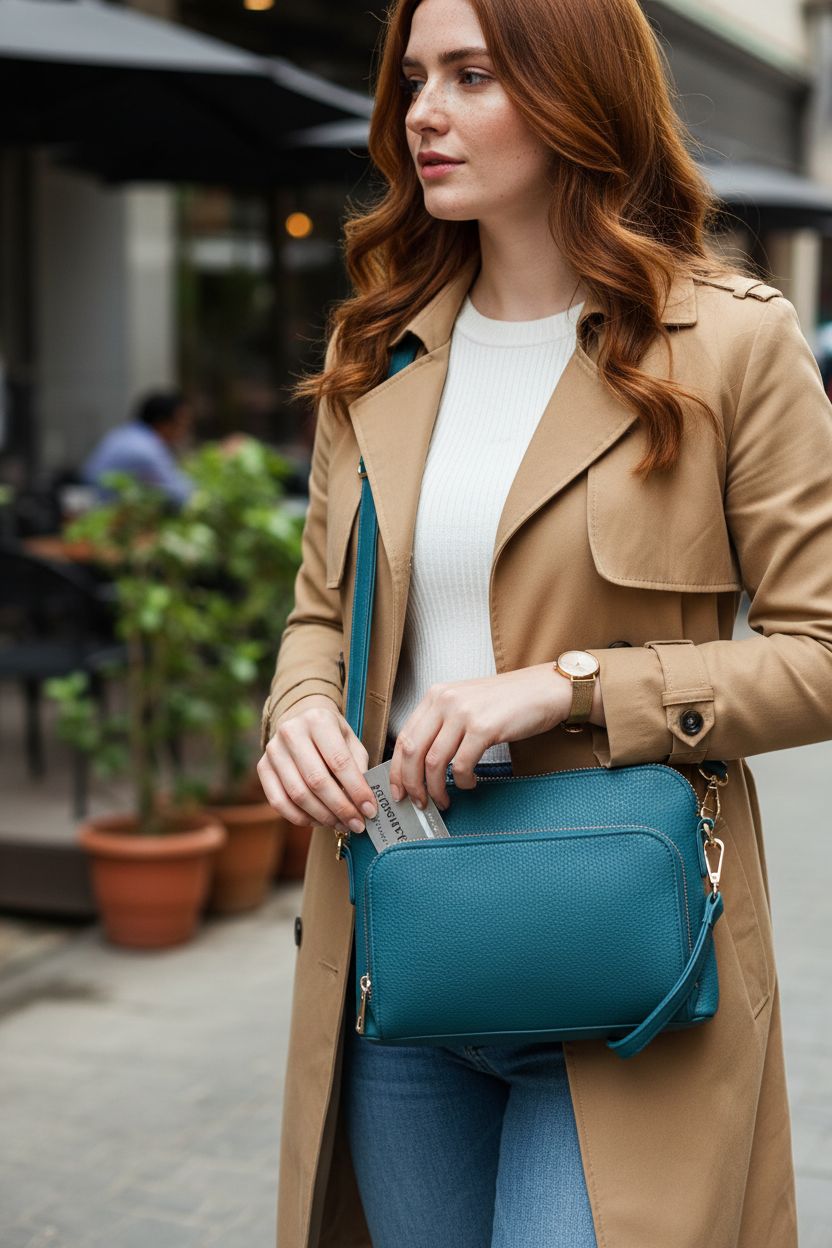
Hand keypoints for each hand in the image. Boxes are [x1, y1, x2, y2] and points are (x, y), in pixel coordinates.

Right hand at [256, 694, 377, 835]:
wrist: (300, 720)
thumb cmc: (332, 735)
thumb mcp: (351, 741)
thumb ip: (358, 767)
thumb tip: (363, 802)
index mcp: (318, 720)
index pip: (339, 762)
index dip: (356, 790)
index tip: (370, 810)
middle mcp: (291, 732)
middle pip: (317, 781)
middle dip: (340, 808)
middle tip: (357, 824)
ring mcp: (273, 750)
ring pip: (298, 794)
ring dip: (322, 816)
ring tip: (341, 824)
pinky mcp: (262, 767)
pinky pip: (279, 802)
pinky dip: (300, 818)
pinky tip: (318, 821)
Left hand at [389, 664, 603, 810]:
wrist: (545, 689)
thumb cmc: (508, 701)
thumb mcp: (466, 703)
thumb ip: (442, 725)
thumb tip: (421, 762)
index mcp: (436, 695)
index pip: (404, 737)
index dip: (398, 769)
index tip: (399, 790)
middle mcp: (445, 701)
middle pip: (412, 751)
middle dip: (411, 784)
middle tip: (418, 802)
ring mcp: (464, 713)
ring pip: (434, 762)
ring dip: (435, 788)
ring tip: (443, 800)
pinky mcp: (484, 728)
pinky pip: (462, 765)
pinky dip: (463, 782)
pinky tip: (470, 784)